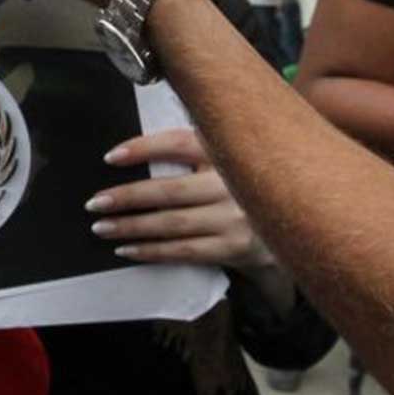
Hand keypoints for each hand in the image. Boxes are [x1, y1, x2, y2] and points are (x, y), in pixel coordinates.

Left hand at [86, 129, 269, 269]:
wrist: (299, 221)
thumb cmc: (247, 184)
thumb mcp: (232, 155)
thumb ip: (198, 147)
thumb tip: (135, 149)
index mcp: (229, 151)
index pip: (180, 143)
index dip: (143, 148)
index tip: (110, 157)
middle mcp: (234, 182)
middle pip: (170, 189)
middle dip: (127, 197)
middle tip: (95, 203)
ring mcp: (237, 217)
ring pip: (173, 223)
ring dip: (132, 226)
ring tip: (102, 227)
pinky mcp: (236, 247)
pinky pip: (186, 250)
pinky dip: (152, 251)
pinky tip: (127, 249)